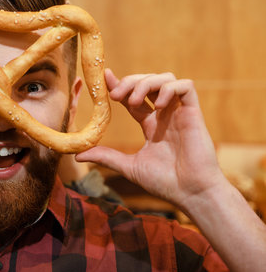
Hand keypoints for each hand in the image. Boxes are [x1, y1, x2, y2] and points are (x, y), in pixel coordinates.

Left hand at [76, 69, 225, 207]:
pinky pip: (186, 86)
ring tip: (133, 101)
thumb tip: (77, 155)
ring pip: (165, 78)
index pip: (133, 96)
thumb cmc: (165, 183)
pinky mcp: (194, 113)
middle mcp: (165, 114)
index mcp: (151, 124)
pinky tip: (157, 106)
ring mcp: (179, 112)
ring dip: (146, 83)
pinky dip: (169, 88)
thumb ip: (106, 157)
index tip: (104, 77)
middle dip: (130, 82)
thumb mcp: (128, 166)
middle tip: (115, 95)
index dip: (119, 84)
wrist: (190, 194)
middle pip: (147, 81)